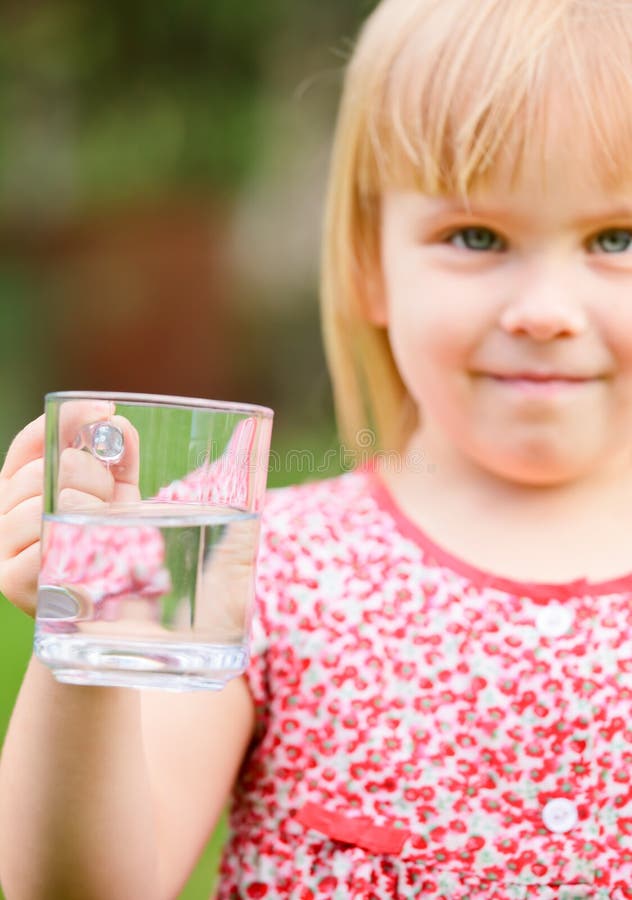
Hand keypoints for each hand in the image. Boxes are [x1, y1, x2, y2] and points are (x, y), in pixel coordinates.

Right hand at [0, 401, 139, 616]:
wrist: (108, 616)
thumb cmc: (111, 548)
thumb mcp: (119, 496)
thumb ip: (119, 458)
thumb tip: (117, 424)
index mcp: (24, 483)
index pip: (35, 438)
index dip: (71, 418)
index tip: (107, 411)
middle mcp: (3, 509)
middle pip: (47, 467)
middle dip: (91, 477)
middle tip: (108, 502)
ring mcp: (1, 544)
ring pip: (45, 502)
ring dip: (87, 512)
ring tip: (100, 532)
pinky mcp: (10, 581)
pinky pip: (43, 544)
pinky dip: (71, 543)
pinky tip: (84, 552)